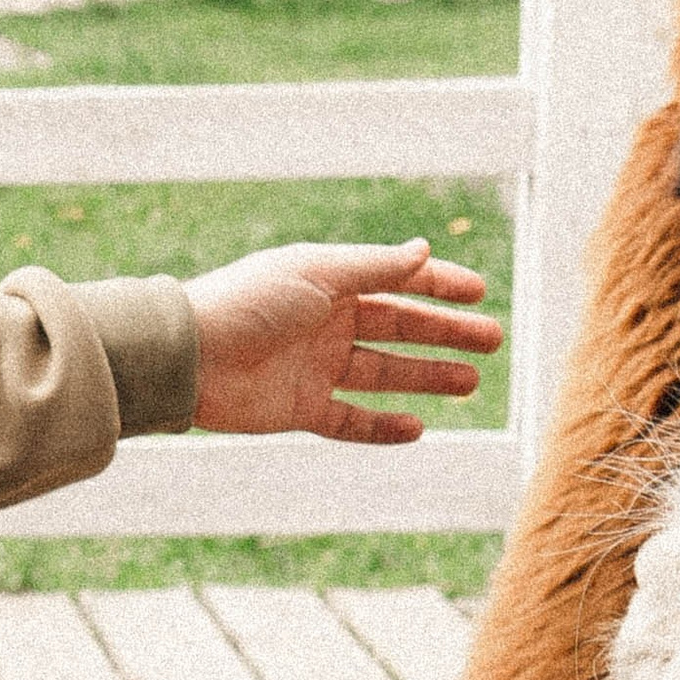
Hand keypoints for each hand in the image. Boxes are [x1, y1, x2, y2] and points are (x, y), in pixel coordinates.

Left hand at [187, 239, 501, 444]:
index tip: (480, 293)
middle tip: (492, 339)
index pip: (395, 281)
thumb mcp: (318, 274)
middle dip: (445, 333)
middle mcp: (325, 323)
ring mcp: (314, 368)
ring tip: (471, 382)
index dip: (438, 286)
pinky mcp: (300, 409)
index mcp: (329, 283)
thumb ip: (374, 267)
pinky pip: (350, 421)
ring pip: (384, 374)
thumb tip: (425, 250)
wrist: (188, 358)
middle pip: (398, 328)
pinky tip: (418, 428)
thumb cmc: (248, 303)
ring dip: (427, 377)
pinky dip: (382, 427)